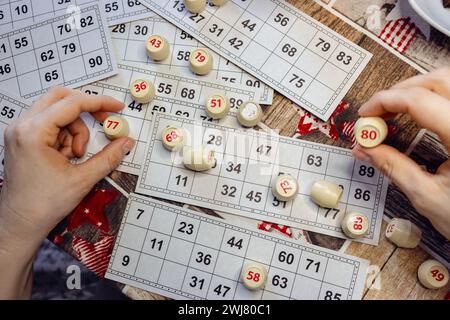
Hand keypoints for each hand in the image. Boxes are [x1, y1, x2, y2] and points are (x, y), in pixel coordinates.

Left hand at [0, 86, 134, 252]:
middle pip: (61, 98)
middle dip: (86, 110)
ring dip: (75, 129)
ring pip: (58, 112)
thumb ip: (108, 157)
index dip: (99, 103)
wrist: (20, 222)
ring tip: (76, 156)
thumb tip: (126, 143)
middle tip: (104, 122)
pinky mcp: (23, 138)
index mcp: (33, 132)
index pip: (72, 103)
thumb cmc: (43, 204)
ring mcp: (20, 131)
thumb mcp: (82, 179)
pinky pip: (51, 124)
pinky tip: (66, 157)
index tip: (117, 107)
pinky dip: (65, 135)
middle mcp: (22, 126)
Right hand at [353, 68, 449, 239]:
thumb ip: (394, 168)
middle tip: (377, 112)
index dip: (385, 101)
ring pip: (448, 83)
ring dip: (417, 91)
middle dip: (400, 91)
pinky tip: (419, 114)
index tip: (366, 114)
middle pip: (437, 81)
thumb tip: (367, 149)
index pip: (419, 100)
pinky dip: (431, 100)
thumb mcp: (428, 196)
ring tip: (395, 111)